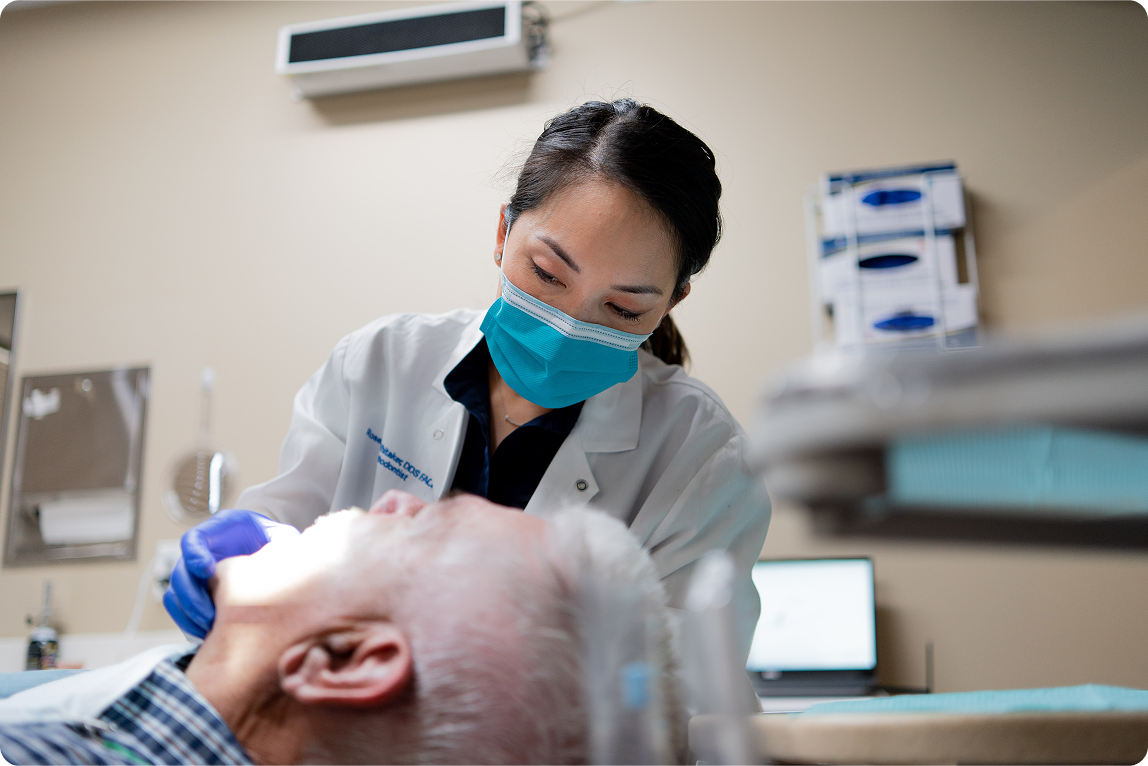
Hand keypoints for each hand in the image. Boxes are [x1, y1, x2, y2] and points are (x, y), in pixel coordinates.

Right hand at [163, 509, 299, 637]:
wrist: (263, 549)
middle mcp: (199, 554)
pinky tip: (209, 634)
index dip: (194, 554)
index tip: (206, 569)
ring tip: (210, 630)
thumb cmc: (270, 539)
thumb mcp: (278, 534)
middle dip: (191, 597)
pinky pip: (181, 612)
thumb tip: (289, 552)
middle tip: (210, 615)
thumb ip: (282, 539)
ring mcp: (194, 575)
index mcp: (217, 532)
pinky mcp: (195, 594)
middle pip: (180, 574)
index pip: (193, 540)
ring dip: (189, 615)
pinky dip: (190, 624)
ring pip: (175, 596)